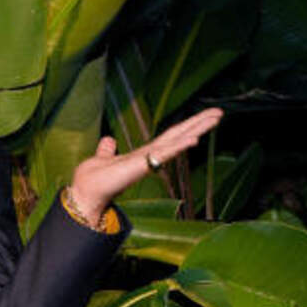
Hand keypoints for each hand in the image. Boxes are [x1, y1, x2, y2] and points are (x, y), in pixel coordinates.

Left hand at [66, 108, 223, 221]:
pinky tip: (195, 138)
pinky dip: (179, 146)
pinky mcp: (142, 165)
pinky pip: (165, 154)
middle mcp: (150, 157)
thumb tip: (108, 140)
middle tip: (220, 113)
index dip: (186, 126)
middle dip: (199, 124)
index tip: (204, 116)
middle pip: (179, 136)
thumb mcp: (103, 157)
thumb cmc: (95, 180)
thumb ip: (108, 150)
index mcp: (143, 154)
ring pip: (177, 142)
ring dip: (197, 129)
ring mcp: (148, 161)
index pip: (169, 136)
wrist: (86, 193)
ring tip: (216, 118)